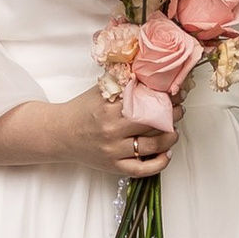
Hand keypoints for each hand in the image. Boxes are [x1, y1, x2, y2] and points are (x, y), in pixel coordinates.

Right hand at [0, 91, 173, 176]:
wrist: (60, 134)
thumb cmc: (82, 110)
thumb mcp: (100, 91)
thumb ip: (122, 81)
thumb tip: (149, 67)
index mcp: (110, 109)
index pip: (146, 102)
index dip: (166, 97)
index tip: (176, 92)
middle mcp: (112, 131)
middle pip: (153, 123)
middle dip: (172, 115)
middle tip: (179, 108)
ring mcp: (113, 152)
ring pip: (152, 146)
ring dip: (170, 137)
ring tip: (174, 129)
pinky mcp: (113, 167)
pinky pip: (142, 170)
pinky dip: (159, 163)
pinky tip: (166, 153)